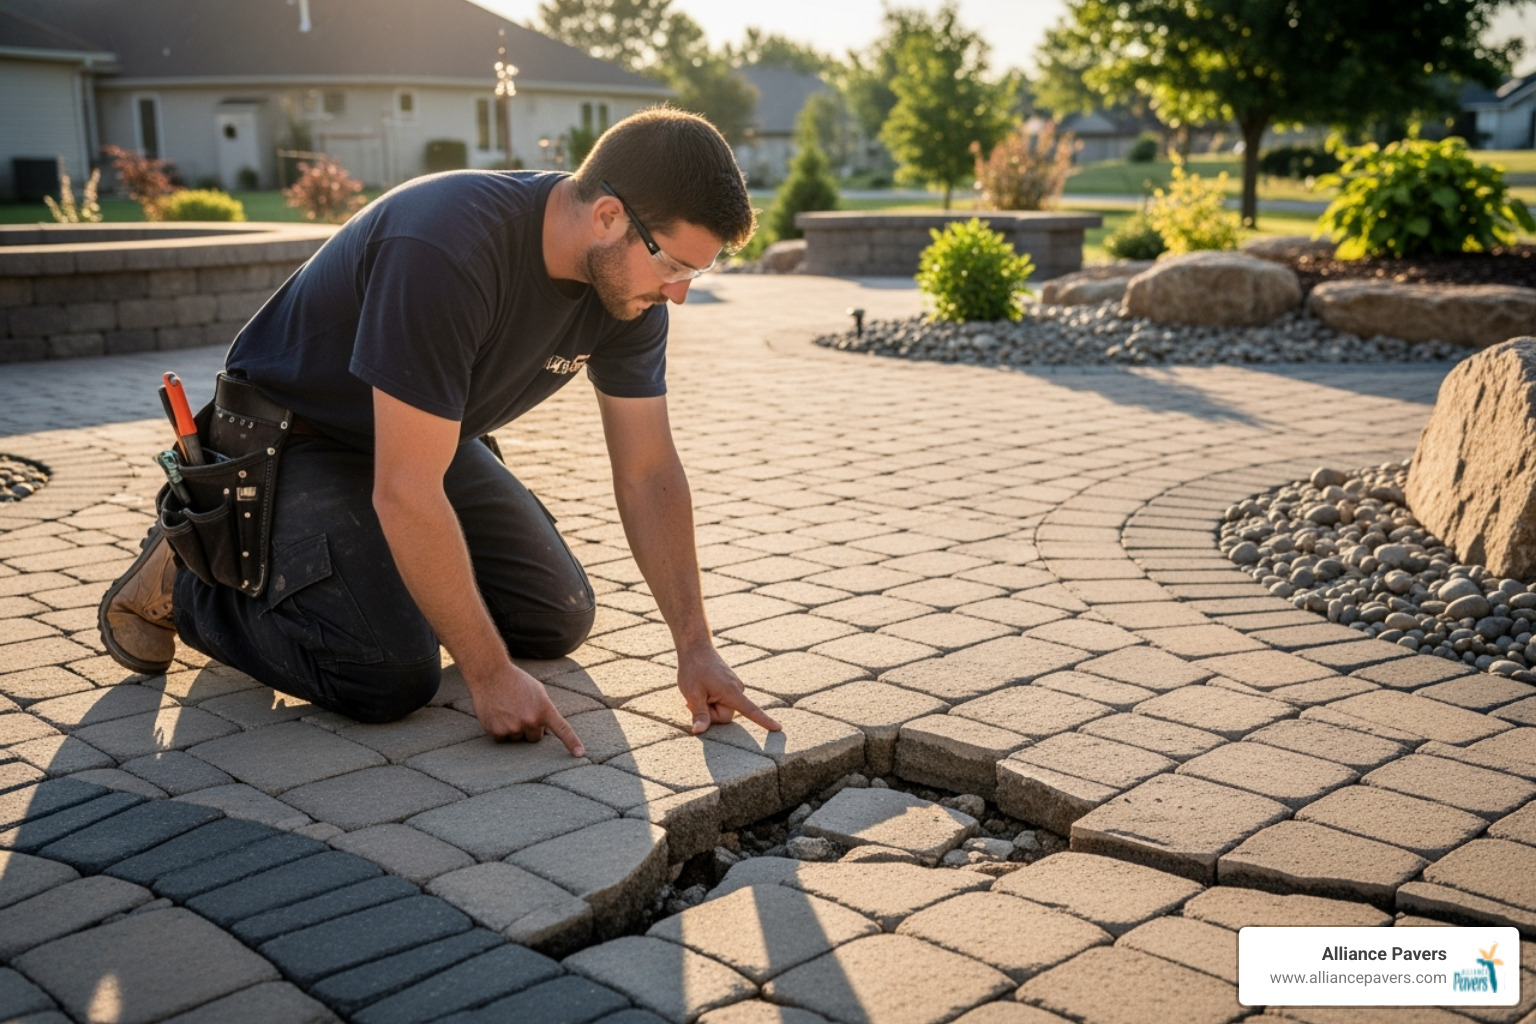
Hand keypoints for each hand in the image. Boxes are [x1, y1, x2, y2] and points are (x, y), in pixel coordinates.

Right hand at [467, 663, 584, 756]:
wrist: (490, 674)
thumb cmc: (515, 680)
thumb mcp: (537, 691)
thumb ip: (544, 709)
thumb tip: (547, 728)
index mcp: (544, 709)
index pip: (562, 729)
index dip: (572, 743)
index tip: (580, 754)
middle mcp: (530, 721)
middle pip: (534, 738)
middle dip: (529, 728)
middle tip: (519, 711)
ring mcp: (513, 727)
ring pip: (517, 738)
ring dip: (513, 728)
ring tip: (506, 709)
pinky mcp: (496, 731)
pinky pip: (502, 738)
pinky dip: (499, 729)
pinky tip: (497, 714)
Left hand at [677, 647, 780, 734]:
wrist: (695, 647)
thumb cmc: (694, 669)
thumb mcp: (693, 693)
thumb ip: (700, 714)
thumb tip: (698, 731)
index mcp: (732, 692)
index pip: (752, 711)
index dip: (765, 721)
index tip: (778, 728)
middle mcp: (737, 690)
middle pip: (725, 716)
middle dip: (710, 713)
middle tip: (695, 700)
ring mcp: (734, 688)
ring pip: (722, 710)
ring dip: (709, 706)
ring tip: (699, 691)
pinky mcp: (729, 687)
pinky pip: (722, 702)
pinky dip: (710, 700)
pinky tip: (702, 690)